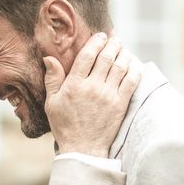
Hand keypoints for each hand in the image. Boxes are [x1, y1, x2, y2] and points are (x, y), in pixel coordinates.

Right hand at [43, 32, 140, 157]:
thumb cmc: (65, 125)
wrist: (83, 149)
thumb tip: (49, 58)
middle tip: (114, 38)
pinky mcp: (120, 104)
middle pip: (107, 57)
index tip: (101, 35)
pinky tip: (134, 63)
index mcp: (75, 84)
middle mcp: (93, 87)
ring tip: (123, 48)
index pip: (87, 55)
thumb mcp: (51, 102)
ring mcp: (109, 95)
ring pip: (120, 66)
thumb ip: (52, 78)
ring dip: (124, 53)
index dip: (96, 42)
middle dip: (112, 44)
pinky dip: (134, 69)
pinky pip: (132, 82)